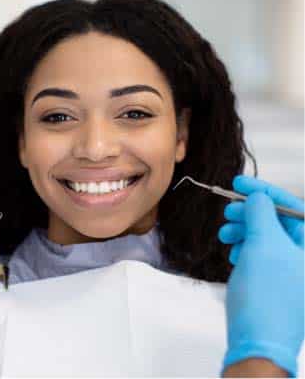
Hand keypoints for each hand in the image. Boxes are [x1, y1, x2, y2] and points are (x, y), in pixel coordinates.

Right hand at [219, 175, 303, 375]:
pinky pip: (258, 253)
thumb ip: (261, 213)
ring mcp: (289, 269)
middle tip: (227, 213)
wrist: (258, 339)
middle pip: (276, 221)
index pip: (292, 206)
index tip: (239, 183)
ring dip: (242, 231)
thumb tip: (257, 198)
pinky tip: (233, 253)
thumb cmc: (268, 292)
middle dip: (249, 214)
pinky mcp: (273, 280)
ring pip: (264, 236)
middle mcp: (303, 255)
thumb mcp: (264, 244)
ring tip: (225, 236)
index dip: (264, 191)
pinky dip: (243, 248)